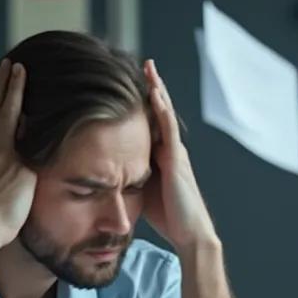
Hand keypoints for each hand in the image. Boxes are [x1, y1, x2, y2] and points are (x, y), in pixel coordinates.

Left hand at [141, 59, 219, 251]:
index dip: (143, 102)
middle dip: (152, 87)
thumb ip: (130, 174)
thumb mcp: (142, 190)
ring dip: (158, 89)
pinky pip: (168, 128)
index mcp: (161, 156)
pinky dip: (161, 109)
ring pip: (165, 114)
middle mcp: (170, 149)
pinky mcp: (176, 159)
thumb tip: (107, 168)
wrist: (189, 234)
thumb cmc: (168, 217)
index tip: (131, 82)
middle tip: (144, 63)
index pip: (150, 122)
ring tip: (149, 67)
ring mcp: (175, 152)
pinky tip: (155, 92)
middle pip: (159, 111)